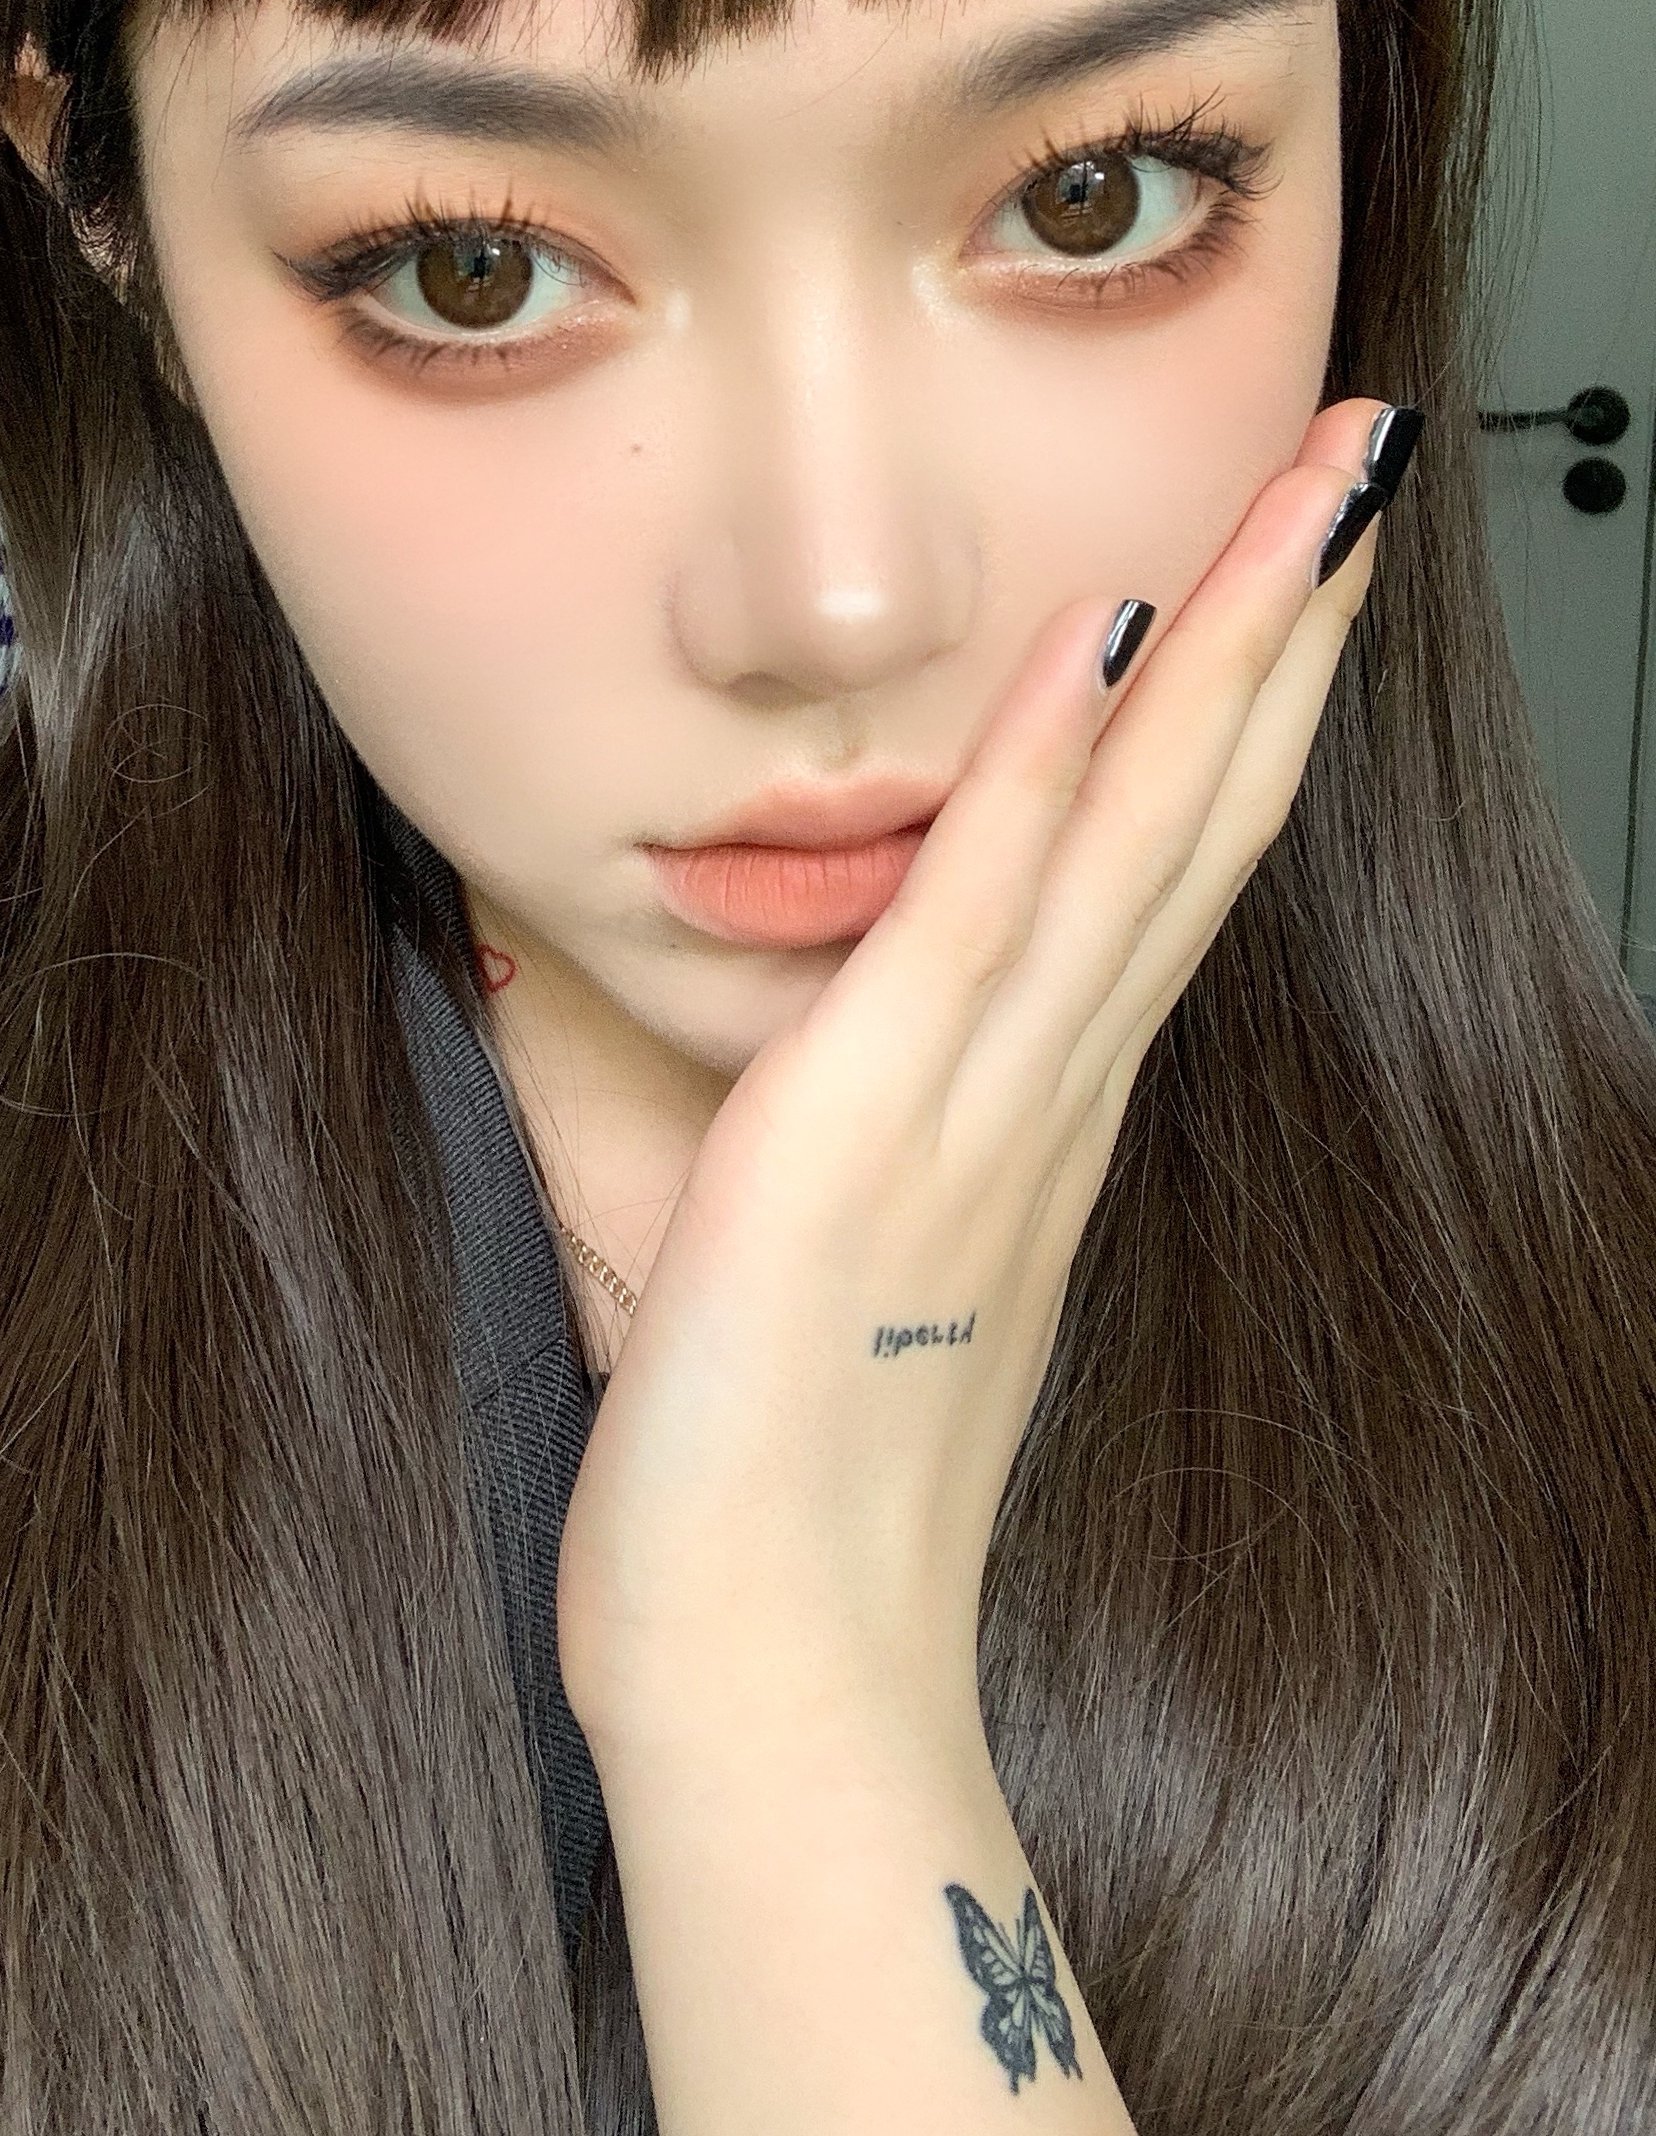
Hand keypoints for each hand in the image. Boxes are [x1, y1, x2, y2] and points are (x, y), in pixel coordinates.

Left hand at [556, 395, 1414, 1774]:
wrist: (769, 1675)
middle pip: (1200, 812)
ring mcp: (976, 1107)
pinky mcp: (866, 1133)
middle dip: (1289, 621)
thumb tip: (851, 1037)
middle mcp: (1044, 1092)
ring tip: (1310, 488)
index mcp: (1041, 1115)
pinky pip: (975, 919)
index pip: (1169, 863)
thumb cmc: (792, 1486)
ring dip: (1228, 645)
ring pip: (1136, 832)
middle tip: (1365, 459)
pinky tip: (1104, 639)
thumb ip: (878, 1133)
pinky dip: (1042, 774)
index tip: (1297, 563)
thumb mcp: (852, 1266)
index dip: (1245, 701)